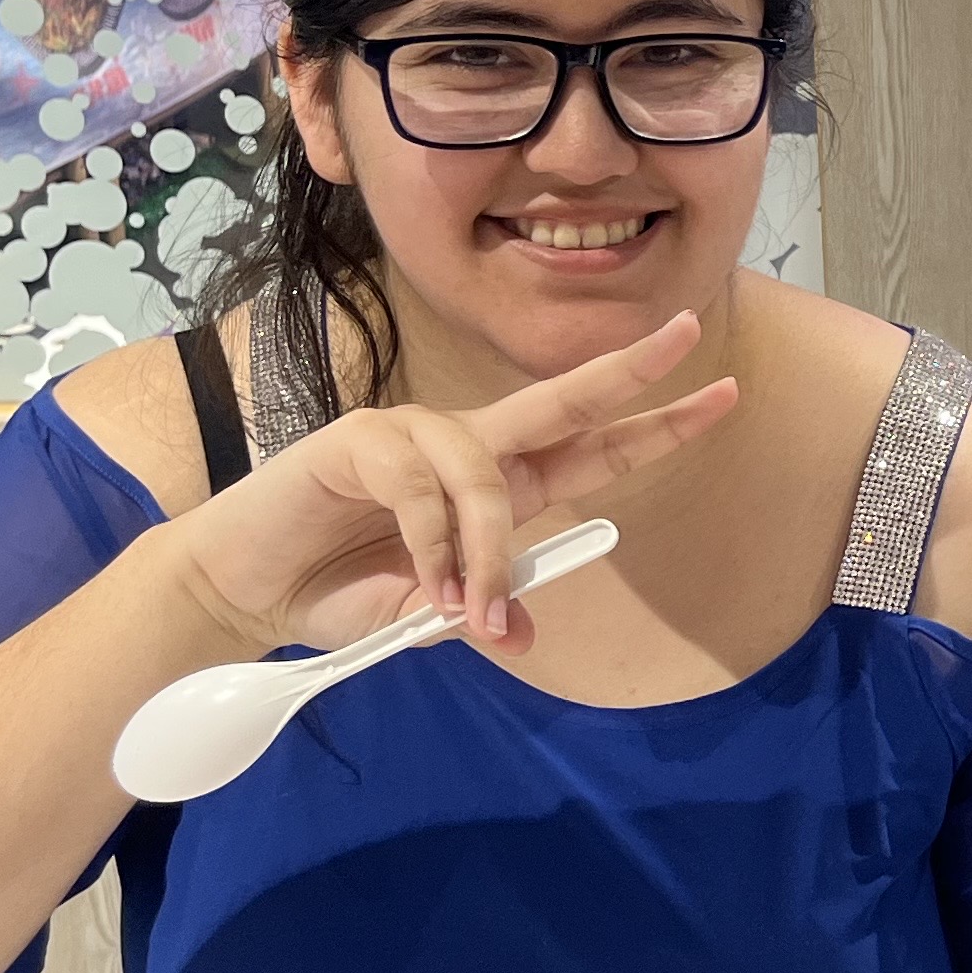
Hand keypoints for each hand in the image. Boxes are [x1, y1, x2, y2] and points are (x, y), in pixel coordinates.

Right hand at [160, 312, 737, 657]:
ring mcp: (415, 434)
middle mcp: (469, 445)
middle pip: (561, 400)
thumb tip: (518, 634)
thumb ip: (475, 611)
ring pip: (489, 473)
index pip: (593, 445)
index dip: (657, 423)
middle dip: (626, 370)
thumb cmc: (341, 593)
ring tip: (462, 610)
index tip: (723, 395)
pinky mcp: (361, 439)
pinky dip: (430, 546)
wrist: (247, 588)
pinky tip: (418, 586)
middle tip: (687, 338)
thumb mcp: (423, 613)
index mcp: (501, 481)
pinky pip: (423, 490)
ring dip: (486, 549)